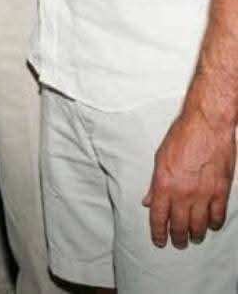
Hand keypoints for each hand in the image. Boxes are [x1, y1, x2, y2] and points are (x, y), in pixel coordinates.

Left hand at [143, 106, 235, 246]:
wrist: (207, 124)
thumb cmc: (182, 135)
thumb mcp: (160, 157)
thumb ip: (155, 183)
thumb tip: (148, 201)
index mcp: (164, 183)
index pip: (158, 217)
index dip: (158, 233)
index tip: (159, 241)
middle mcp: (183, 193)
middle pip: (179, 226)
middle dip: (177, 238)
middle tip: (178, 243)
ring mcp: (203, 194)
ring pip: (200, 226)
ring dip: (196, 234)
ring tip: (194, 237)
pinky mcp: (221, 192)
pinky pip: (218, 217)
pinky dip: (214, 224)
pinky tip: (211, 225)